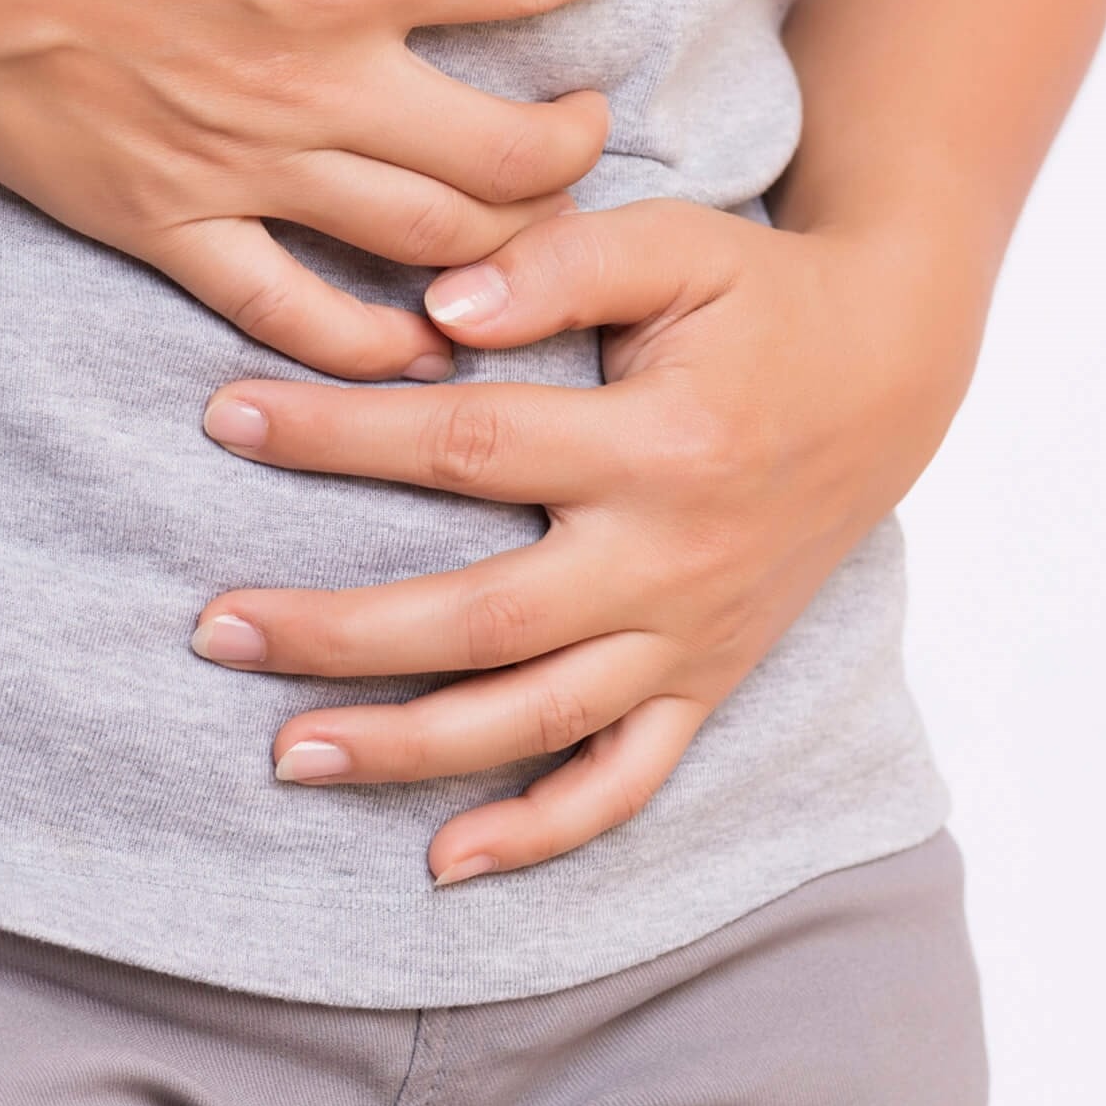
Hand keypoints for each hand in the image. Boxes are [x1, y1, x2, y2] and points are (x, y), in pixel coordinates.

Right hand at [0, 0, 637, 380]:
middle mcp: (308, 88)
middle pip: (512, 155)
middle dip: (577, 140)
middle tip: (582, 112)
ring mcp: (237, 173)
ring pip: (427, 247)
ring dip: (509, 240)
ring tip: (526, 211)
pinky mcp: (163, 225)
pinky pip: (291, 315)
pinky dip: (369, 346)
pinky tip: (417, 345)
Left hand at [189, 199, 987, 881]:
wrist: (889, 379)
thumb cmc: (761, 298)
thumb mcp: (675, 247)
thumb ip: (556, 266)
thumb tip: (435, 307)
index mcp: (656, 445)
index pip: (464, 446)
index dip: (335, 436)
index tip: (224, 417)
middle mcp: (670, 561)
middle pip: (479, 617)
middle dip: (337, 631)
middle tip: (215, 628)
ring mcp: (689, 638)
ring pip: (534, 720)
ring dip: (407, 749)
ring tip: (286, 753)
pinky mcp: (707, 681)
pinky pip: (626, 781)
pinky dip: (544, 830)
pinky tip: (447, 858)